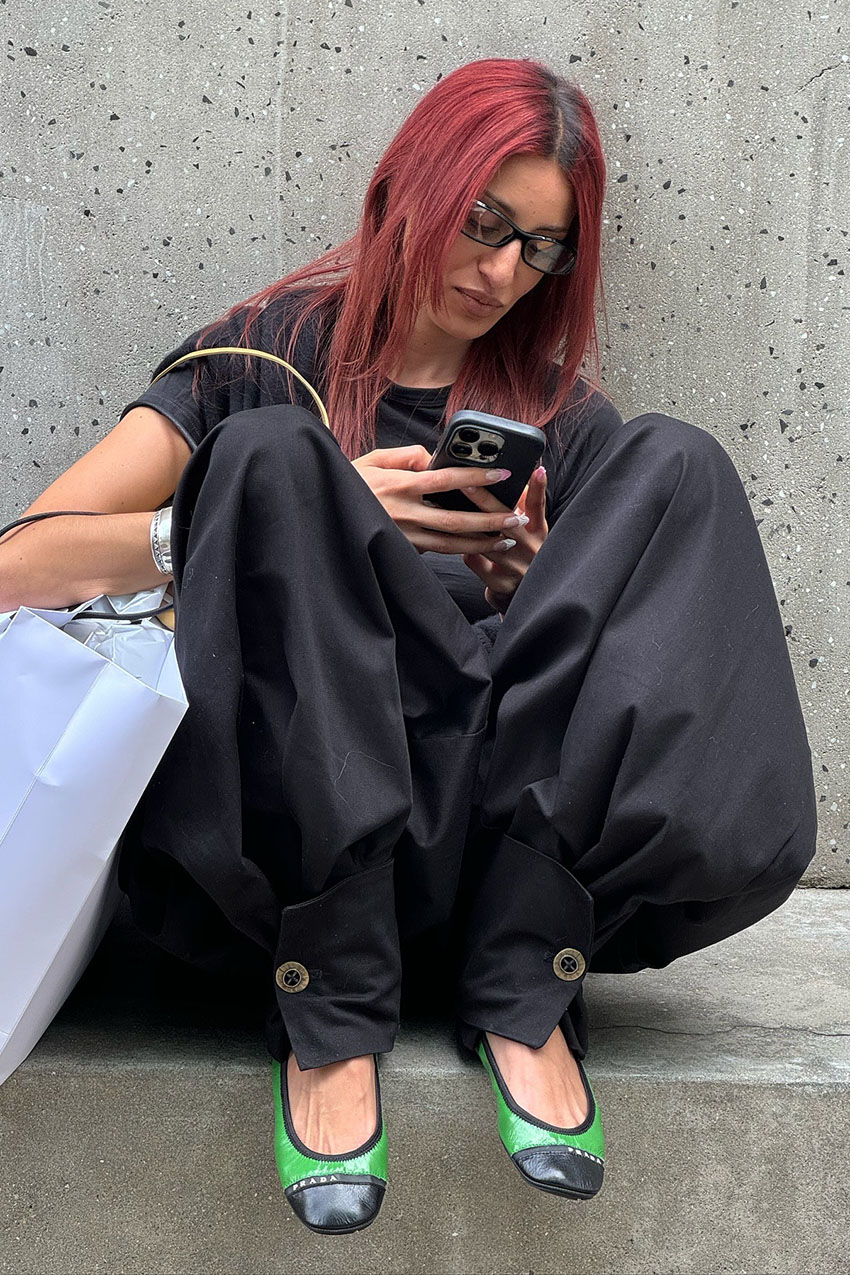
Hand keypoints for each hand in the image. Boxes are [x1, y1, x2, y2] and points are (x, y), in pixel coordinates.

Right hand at [351, 445, 534, 555]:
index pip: (444, 480)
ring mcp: (402, 536)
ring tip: (507, 540)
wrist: (323, 511)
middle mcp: (403, 513)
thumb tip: (433, 455)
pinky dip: (461, 551)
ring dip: (481, 543)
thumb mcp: (373, 460)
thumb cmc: (349, 481)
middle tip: (517, 518)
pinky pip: (436, 552)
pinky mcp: (401, 550)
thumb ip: (406, 455)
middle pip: (455, 521)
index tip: (501, 474)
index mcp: (398, 485)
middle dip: (490, 520)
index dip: (475, 478)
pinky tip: (481, 548)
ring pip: (449, 544)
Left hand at [461, 465, 547, 614]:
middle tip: (466, 483)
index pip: (538, 505)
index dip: (538, 487)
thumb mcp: (527, 529)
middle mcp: (530, 548)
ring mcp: (516, 567)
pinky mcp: (501, 583)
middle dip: (485, 501)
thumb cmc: (520, 553)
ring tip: (447, 509)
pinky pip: (475, 562)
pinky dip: (464, 550)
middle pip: (507, 522)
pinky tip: (456, 543)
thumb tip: (501, 477)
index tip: (537, 469)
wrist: (521, 594)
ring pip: (487, 542)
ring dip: (467, 527)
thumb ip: (518, 505)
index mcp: (538, 531)